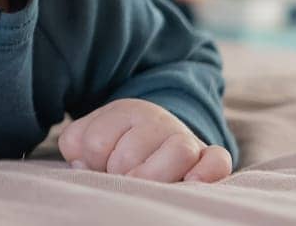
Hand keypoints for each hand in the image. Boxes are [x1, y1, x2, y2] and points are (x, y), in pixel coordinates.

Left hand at [58, 98, 231, 182]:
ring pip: (177, 152)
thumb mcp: (87, 137)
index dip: (92, 159)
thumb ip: (77, 146)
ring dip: (154, 177)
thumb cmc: (115, 142)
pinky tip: (190, 183)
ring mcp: (186, 139)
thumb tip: (85, 165)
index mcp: (124, 111)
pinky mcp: (209, 158)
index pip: (96, 143)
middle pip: (131, 154)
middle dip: (120, 172)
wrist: (154, 133)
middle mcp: (158, 121)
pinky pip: (218, 161)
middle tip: (122, 176)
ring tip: (145, 184)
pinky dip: (207, 173)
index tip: (99, 161)